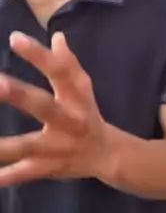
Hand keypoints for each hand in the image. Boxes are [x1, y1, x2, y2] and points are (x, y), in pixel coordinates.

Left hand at [0, 31, 108, 186]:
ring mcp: (56, 147)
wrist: (108, 155)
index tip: (14, 38)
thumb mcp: (83, 88)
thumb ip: (68, 63)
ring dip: (3, 146)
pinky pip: (24, 174)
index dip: (38, 55)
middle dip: (18, 95)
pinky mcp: (47, 168)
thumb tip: (57, 36)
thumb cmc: (87, 114)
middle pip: (43, 106)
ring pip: (27, 146)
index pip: (59, 71)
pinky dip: (6, 176)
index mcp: (75, 97)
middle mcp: (67, 121)